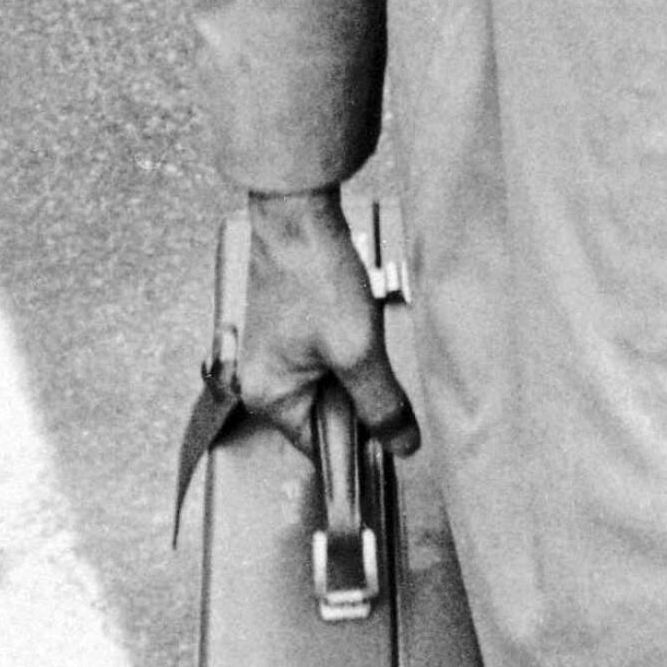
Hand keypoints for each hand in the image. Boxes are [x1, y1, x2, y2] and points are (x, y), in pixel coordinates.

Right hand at [240, 188, 420, 458]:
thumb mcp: (358, 351)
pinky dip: (351, 354)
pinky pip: (328, 361)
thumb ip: (381, 403)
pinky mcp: (291, 333)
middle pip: (328, 417)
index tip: (395, 443)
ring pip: (333, 387)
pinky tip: (360, 329)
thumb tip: (401, 444)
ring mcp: (276, 356)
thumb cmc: (314, 277)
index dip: (361, 447)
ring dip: (359, 375)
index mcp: (269, 396)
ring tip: (368, 343)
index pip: (321, 448)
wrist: (299, 217)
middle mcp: (264, 381)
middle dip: (362, 403)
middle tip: (384, 377)